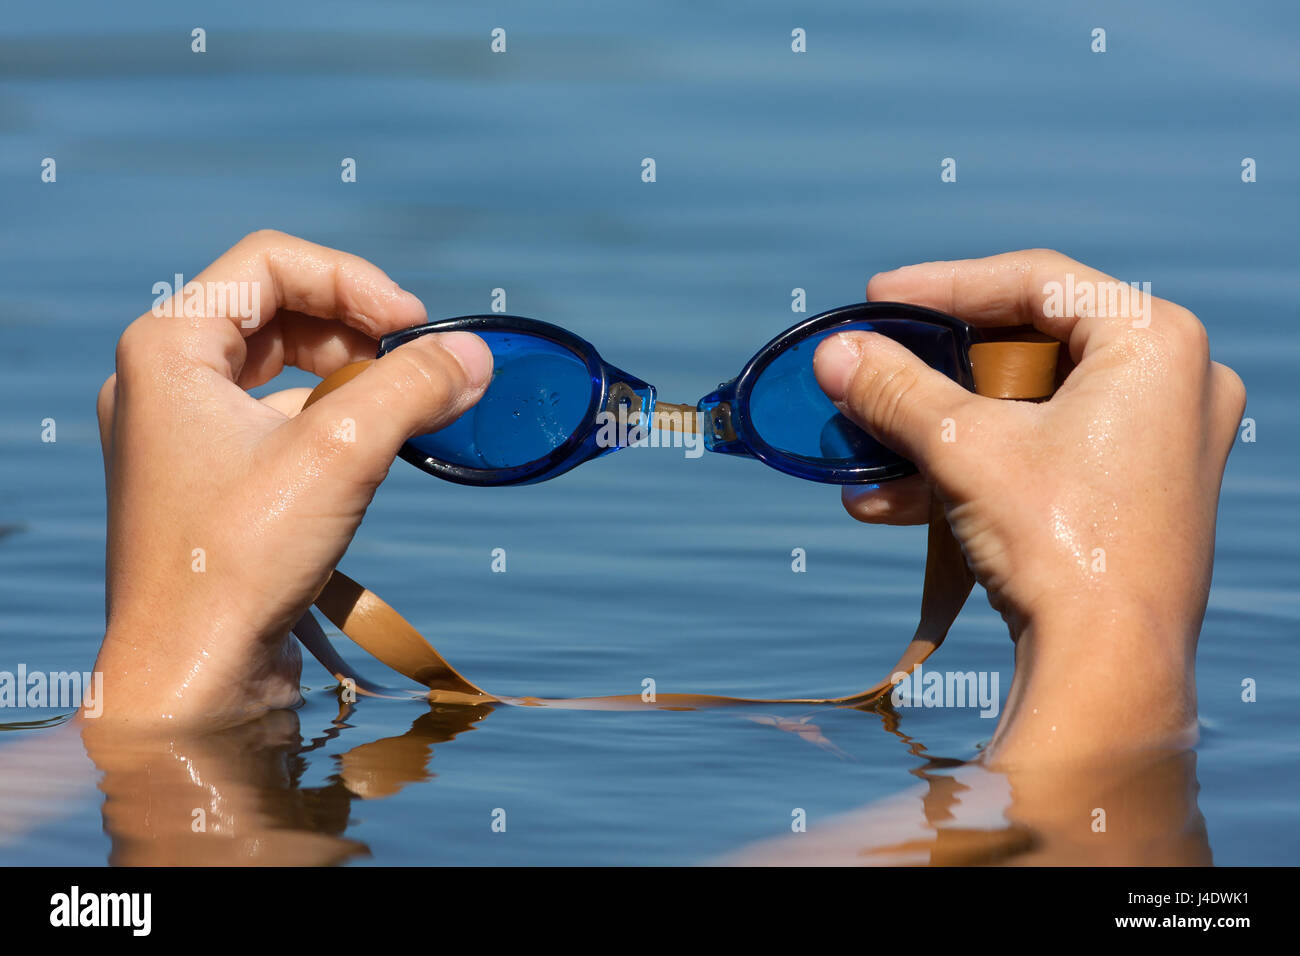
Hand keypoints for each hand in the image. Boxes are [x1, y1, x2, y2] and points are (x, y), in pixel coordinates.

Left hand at [92, 231, 491, 727]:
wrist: (188, 678)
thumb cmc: (235, 565)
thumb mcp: (339, 455)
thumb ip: (413, 387)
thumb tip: (476, 353)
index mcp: (166, 349)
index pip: (270, 263)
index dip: (353, 280)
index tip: (415, 327)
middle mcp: (162, 381)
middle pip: (275, 308)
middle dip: (356, 325)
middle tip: (417, 361)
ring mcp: (180, 433)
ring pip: (279, 363)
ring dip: (349, 370)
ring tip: (403, 403)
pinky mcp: (206, 478)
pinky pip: (275, 416)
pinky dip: (332, 416)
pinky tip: (373, 447)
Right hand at [813, 249, 1245, 764]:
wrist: (1110, 669)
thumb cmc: (1061, 543)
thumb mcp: (964, 447)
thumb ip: (897, 388)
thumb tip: (835, 353)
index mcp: (1155, 342)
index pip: (1037, 281)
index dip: (946, 285)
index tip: (880, 299)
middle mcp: (1174, 383)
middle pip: (1027, 347)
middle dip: (935, 374)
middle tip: (875, 368)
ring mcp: (1160, 443)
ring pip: (1026, 410)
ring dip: (937, 433)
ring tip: (864, 453)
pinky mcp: (1135, 495)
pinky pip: (1042, 457)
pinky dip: (972, 471)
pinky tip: (892, 502)